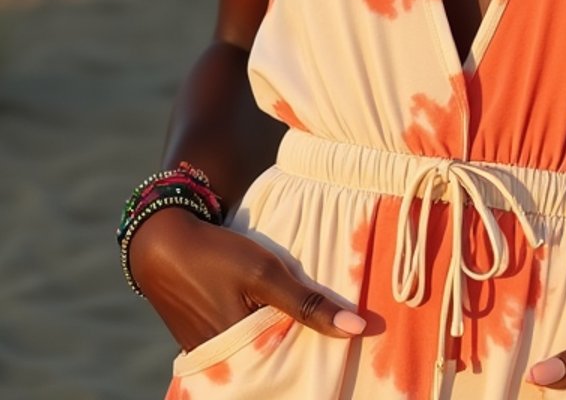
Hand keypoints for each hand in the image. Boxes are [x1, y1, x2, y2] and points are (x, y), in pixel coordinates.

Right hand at [128, 208, 365, 352]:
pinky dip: (260, 337)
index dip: (319, 358)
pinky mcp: (204, 342)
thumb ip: (307, 304)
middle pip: (274, 366)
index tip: (347, 346)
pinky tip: (278, 320)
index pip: (292, 369)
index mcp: (240, 356)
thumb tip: (358, 329)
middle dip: (301, 355)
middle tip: (332, 339)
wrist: (162, 243)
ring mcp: (212, 356)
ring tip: (309, 328)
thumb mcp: (265, 273)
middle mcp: (224, 365)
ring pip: (258, 357)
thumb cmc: (216, 256)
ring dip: (282, 344)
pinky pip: (240, 349)